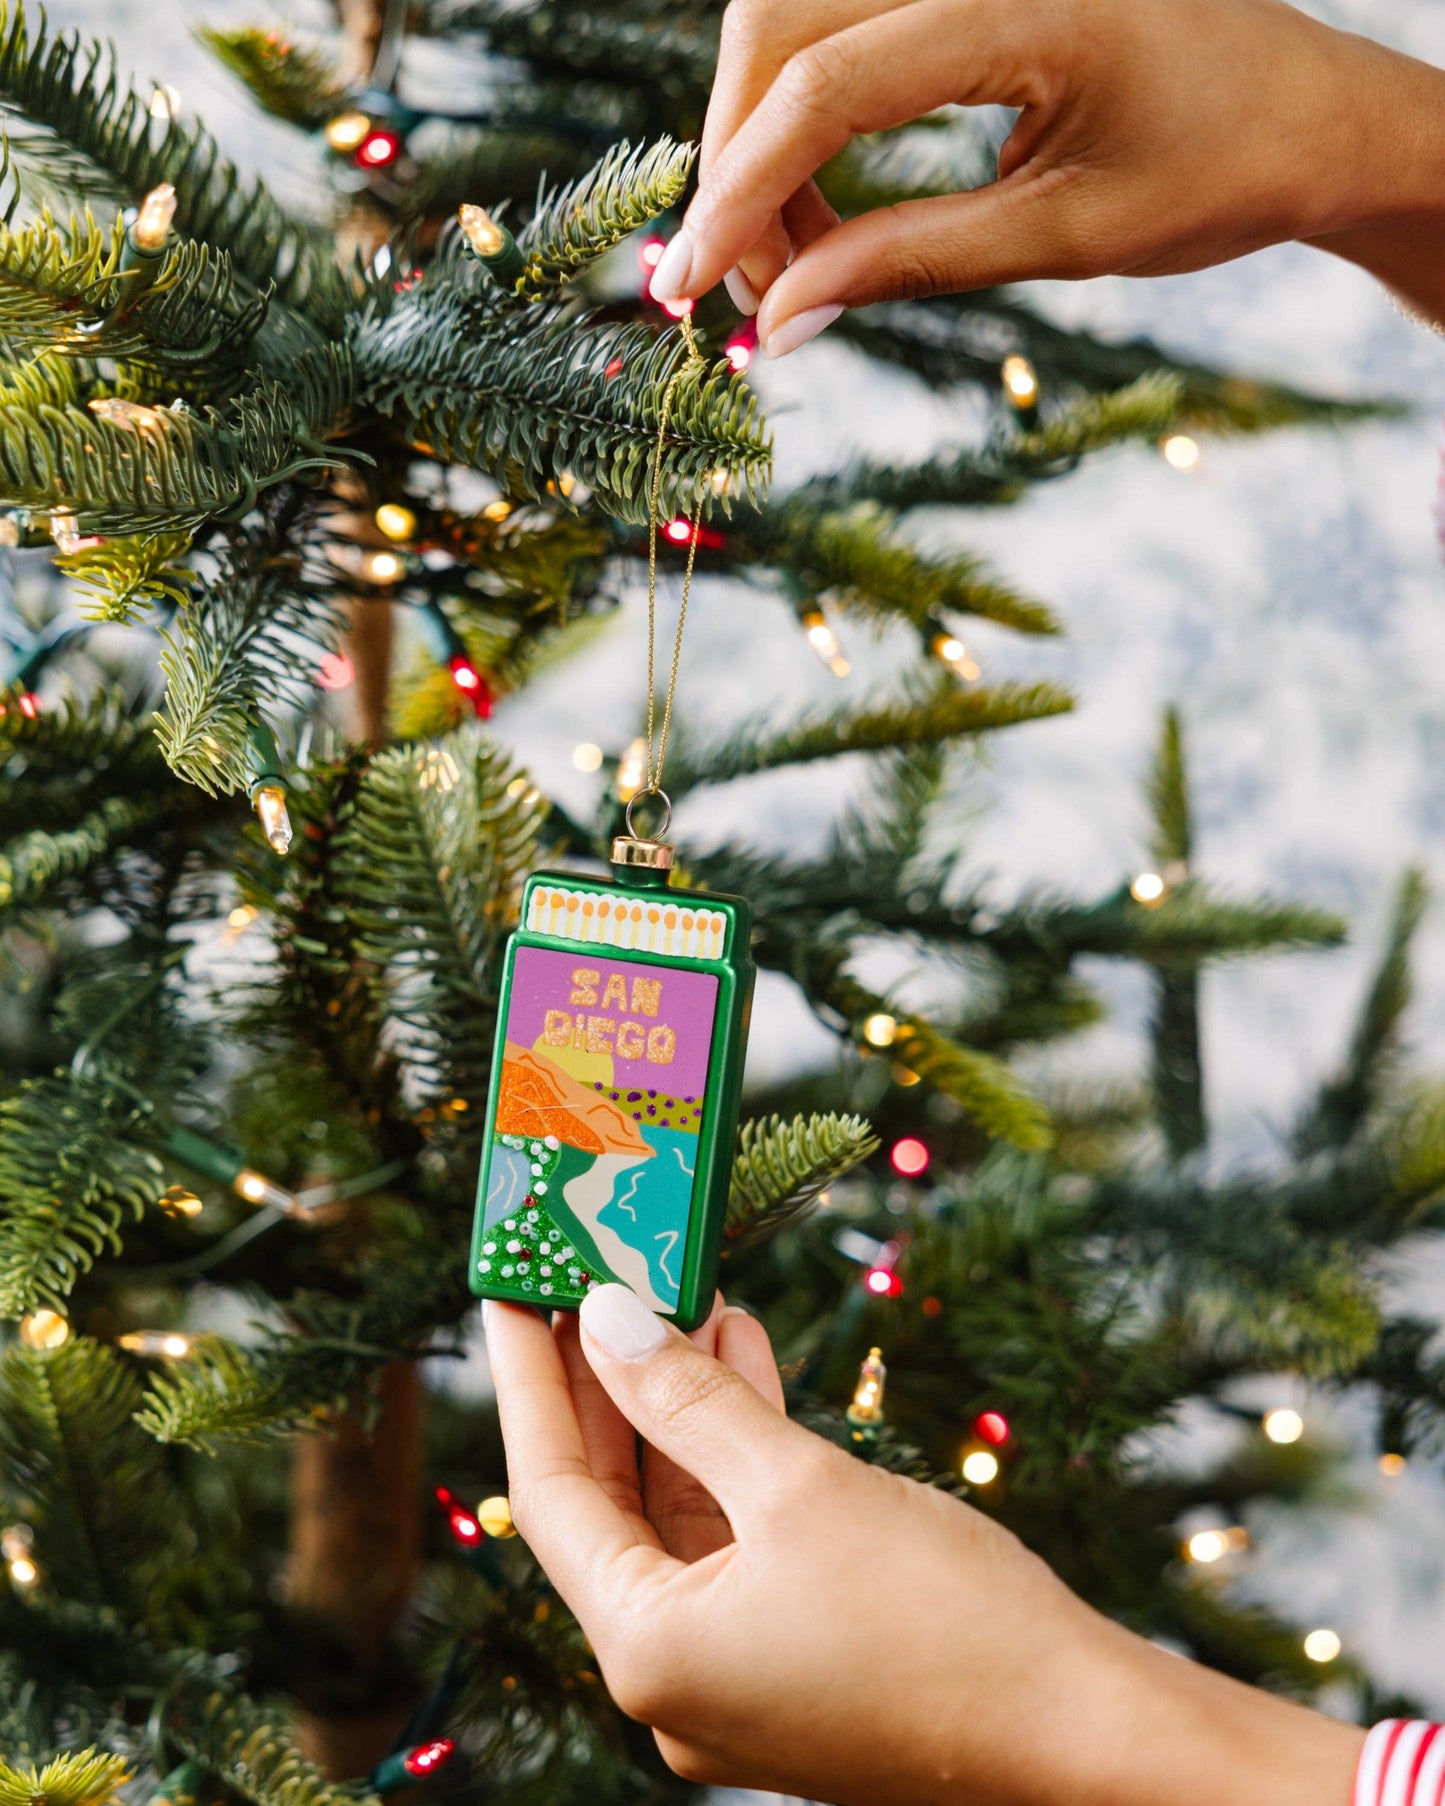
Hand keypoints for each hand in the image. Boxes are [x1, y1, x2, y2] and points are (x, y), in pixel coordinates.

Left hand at [486, 1285, 1362, 1805]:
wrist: (1085, 1738)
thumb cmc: (944, 1621)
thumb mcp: (801, 1488)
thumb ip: (690, 1402)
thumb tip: (608, 1320)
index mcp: (650, 1651)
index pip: (552, 1491)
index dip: (528, 1380)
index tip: (509, 1290)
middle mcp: (674, 1677)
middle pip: (611, 1501)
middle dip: (606, 1381)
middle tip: (589, 1275)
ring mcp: (734, 1675)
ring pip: (678, 1515)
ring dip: (680, 1406)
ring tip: (682, 1294)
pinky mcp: (791, 1661)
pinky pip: (734, 1541)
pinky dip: (733, 1456)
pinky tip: (747, 1364)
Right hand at [643, 0, 1444, 353]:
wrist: (1314, 116)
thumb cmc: (1221, 173)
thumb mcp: (1066, 237)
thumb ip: (912, 263)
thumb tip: (780, 318)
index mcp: (1027, 2)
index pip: (829, 81)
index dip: (743, 190)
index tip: (693, 287)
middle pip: (784, 25)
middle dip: (739, 161)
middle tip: (738, 288)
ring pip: (798, 18)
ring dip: (762, 136)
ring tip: (780, 258)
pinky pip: (844, 25)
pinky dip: (807, 112)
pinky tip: (813, 201)